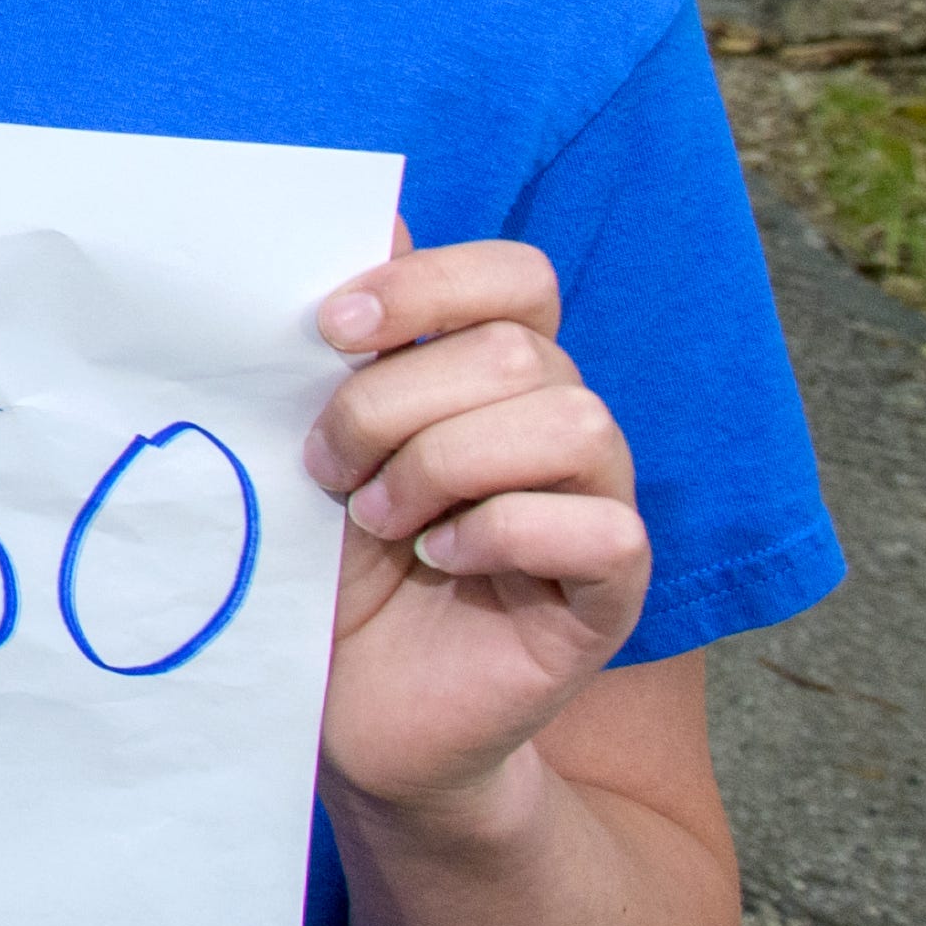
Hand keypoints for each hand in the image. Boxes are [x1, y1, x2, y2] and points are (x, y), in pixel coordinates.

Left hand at [307, 230, 652, 827]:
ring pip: (573, 421)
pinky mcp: (611, 592)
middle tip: (329, 467)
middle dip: (397, 403)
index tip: (330, 327)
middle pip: (520, 352)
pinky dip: (502, 533)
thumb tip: (366, 215)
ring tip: (381, 521)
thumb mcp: (314, 447)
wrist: (351, 711)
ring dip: (446, 467)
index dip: (429, 285)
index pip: (516, 276)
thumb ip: (343, 347)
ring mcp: (596, 506)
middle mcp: (558, 425)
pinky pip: (599, 527)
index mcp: (490, 374)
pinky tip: (440, 560)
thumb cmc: (329, 569)